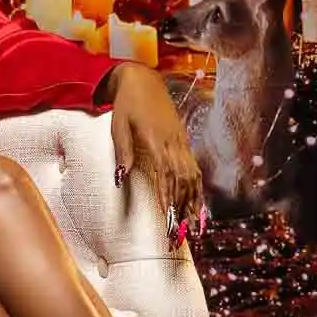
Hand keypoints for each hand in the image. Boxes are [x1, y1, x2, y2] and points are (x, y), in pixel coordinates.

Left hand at [104, 64, 205, 246]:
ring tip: (190, 229)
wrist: (143, 80)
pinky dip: (198, 190)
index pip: (165, 176)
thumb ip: (123, 151)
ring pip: (192, 178)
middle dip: (180, 211)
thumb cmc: (128, 104)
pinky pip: (194, 170)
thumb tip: (121, 179)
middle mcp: (173, 144)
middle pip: (182, 182)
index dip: (168, 201)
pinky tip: (198, 208)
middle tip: (177, 236)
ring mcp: (182, 143)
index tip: (167, 222)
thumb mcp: (119, 125)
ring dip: (192, 205)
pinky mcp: (184, 143)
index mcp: (157, 140)